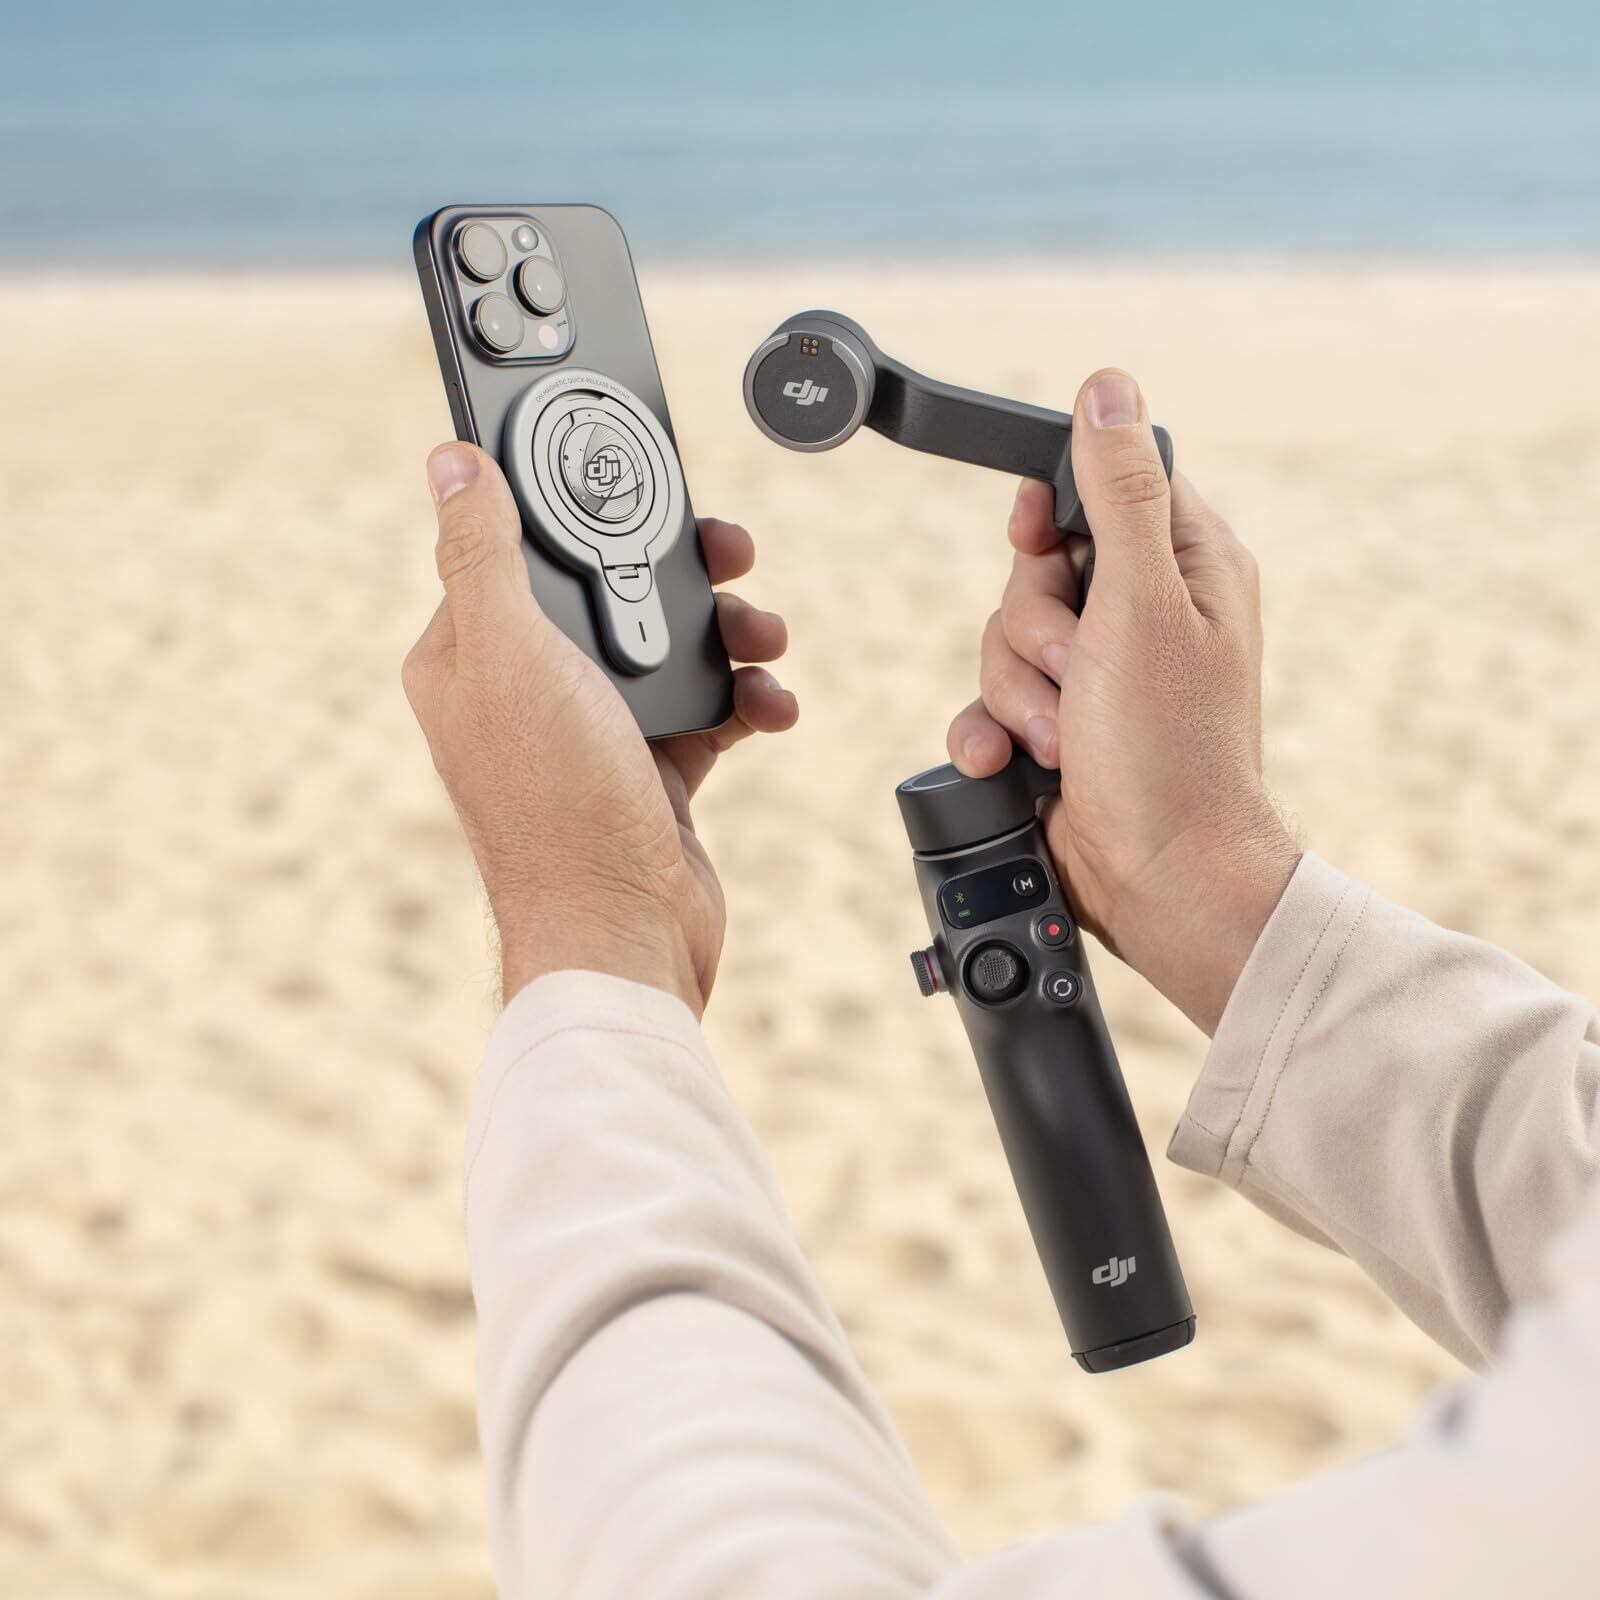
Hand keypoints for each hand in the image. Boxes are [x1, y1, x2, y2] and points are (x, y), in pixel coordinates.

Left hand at [403, 442, 796, 1016]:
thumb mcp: (512, 656)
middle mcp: (526, 689)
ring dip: (728, 633)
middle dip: (680, 569)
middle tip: (731, 550)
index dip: (585, 510)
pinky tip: (769, 704)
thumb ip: (484, 554)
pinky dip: (745, 698)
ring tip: (764, 638)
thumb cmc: (558, 803)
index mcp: (469, 655)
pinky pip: (707, 708)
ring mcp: (591, 731)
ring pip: (669, 645)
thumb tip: (451, 460)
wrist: (624, 937)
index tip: (643, 479)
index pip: (523, 547)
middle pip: (612, 589)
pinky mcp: (651, 768)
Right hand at [947, 370, 1298, 1033]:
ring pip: (1004, 638)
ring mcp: (1098, 676)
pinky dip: (994, 732)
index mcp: (1186, 568)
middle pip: (1035, 568)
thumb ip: (1117, 493)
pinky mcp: (1057, 727)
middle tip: (1076, 670)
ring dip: (1017, 693)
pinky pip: (991, 701)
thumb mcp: (1140, 605)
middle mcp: (1142, 615)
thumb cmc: (1169, 749)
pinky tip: (1014, 763)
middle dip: (1034, 628)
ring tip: (1064, 739)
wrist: (1158, 878)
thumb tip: (1109, 387)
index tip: (1037, 543)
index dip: (1056, 513)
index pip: (1102, 489)